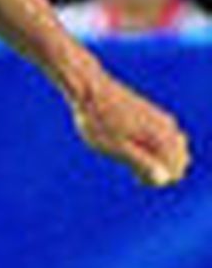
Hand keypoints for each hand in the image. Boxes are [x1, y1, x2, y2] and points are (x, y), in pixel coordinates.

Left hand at [70, 69, 190, 188]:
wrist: (88, 89)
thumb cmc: (98, 121)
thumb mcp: (115, 146)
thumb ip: (141, 162)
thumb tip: (163, 178)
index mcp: (161, 136)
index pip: (176, 171)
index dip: (157, 179)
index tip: (136, 177)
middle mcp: (168, 126)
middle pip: (178, 161)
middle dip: (160, 170)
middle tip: (133, 168)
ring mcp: (162, 119)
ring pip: (173, 150)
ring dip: (159, 159)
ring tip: (133, 157)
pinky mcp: (154, 114)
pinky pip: (166, 139)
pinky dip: (156, 148)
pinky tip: (135, 147)